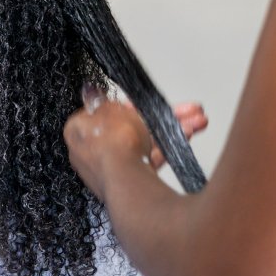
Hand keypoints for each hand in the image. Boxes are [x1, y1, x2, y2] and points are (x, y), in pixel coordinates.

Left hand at [64, 92, 207, 199]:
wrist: (126, 178)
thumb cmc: (113, 142)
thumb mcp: (111, 109)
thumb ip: (104, 101)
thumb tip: (92, 92)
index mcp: (77, 131)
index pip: (104, 113)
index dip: (128, 105)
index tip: (144, 102)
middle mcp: (90, 152)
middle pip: (129, 127)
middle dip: (160, 117)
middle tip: (185, 110)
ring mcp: (110, 169)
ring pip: (144, 142)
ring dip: (171, 129)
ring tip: (198, 120)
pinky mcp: (128, 183)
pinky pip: (149, 160)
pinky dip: (166, 147)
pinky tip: (188, 134)